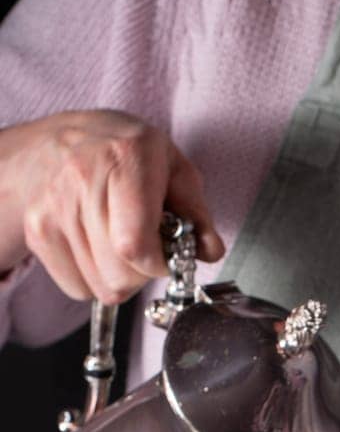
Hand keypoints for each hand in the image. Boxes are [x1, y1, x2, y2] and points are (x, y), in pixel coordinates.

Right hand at [0, 109, 223, 301]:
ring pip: (102, 287)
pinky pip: (78, 288)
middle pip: (120, 275)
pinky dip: (94, 278)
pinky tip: (96, 246)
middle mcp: (82, 180)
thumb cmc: (120, 154)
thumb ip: (195, 211)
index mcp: (124, 156)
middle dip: (143, 272)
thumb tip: (210, 249)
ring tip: (118, 240)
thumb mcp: (170, 165)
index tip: (166, 255)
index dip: (158, 264)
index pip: (135, 246)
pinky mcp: (36, 232)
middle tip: (144, 245)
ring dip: (119, 276)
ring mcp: (52, 208)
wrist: (52, 143)